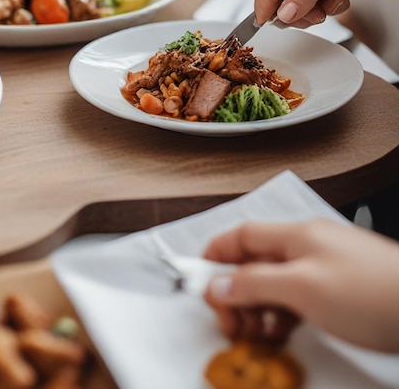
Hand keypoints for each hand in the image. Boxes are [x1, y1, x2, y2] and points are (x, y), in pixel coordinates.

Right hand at [203, 219, 398, 352]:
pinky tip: (284, 334)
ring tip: (260, 335)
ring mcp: (324, 269)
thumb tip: (218, 284)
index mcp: (296, 236)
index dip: (215, 254)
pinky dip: (283, 315)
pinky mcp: (340, 292)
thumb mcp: (304, 289)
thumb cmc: (371, 294)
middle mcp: (307, 247)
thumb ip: (255, 284)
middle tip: (232, 324)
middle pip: (255, 263)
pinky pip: (297, 298)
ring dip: (259, 308)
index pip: (241, 236)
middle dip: (236, 292)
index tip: (198, 280)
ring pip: (275, 284)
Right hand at [254, 0, 398, 26]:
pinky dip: (325, 9)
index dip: (267, 9)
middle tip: (316, 12)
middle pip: (276, 0)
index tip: (268, 26)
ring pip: (292, 8)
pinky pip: (309, 7)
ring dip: (314, 11)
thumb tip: (281, 15)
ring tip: (333, 2)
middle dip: (296, 11)